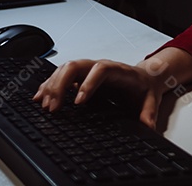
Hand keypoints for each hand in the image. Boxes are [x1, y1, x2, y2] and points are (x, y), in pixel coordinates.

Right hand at [32, 47, 191, 129]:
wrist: (144, 78)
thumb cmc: (144, 87)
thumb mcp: (151, 99)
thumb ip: (149, 112)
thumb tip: (148, 125)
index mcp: (117, 70)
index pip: (100, 70)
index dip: (87, 83)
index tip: (78, 101)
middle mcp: (99, 67)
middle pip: (76, 65)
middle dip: (61, 85)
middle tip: (53, 107)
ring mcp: (88, 70)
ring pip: (65, 69)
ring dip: (52, 85)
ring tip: (44, 105)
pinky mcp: (80, 77)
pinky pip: (60, 76)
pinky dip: (48, 85)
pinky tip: (39, 97)